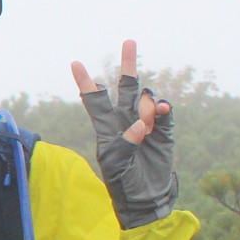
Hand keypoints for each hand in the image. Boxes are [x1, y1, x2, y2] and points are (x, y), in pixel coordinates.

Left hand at [71, 40, 176, 228]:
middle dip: (128, 64)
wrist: (146, 198)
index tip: (75, 62)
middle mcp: (126, 120)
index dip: (85, 81)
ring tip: (150, 113)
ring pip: (146, 97)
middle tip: (129, 41)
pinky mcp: (164, 131)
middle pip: (126, 87)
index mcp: (107, 127)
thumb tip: (142, 124)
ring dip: (147, 99)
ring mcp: (146, 123)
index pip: (94, 100)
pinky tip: (160, 112)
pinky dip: (162, 109)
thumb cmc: (123, 183)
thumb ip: (127, 142)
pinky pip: (164, 112)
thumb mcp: (117, 164)